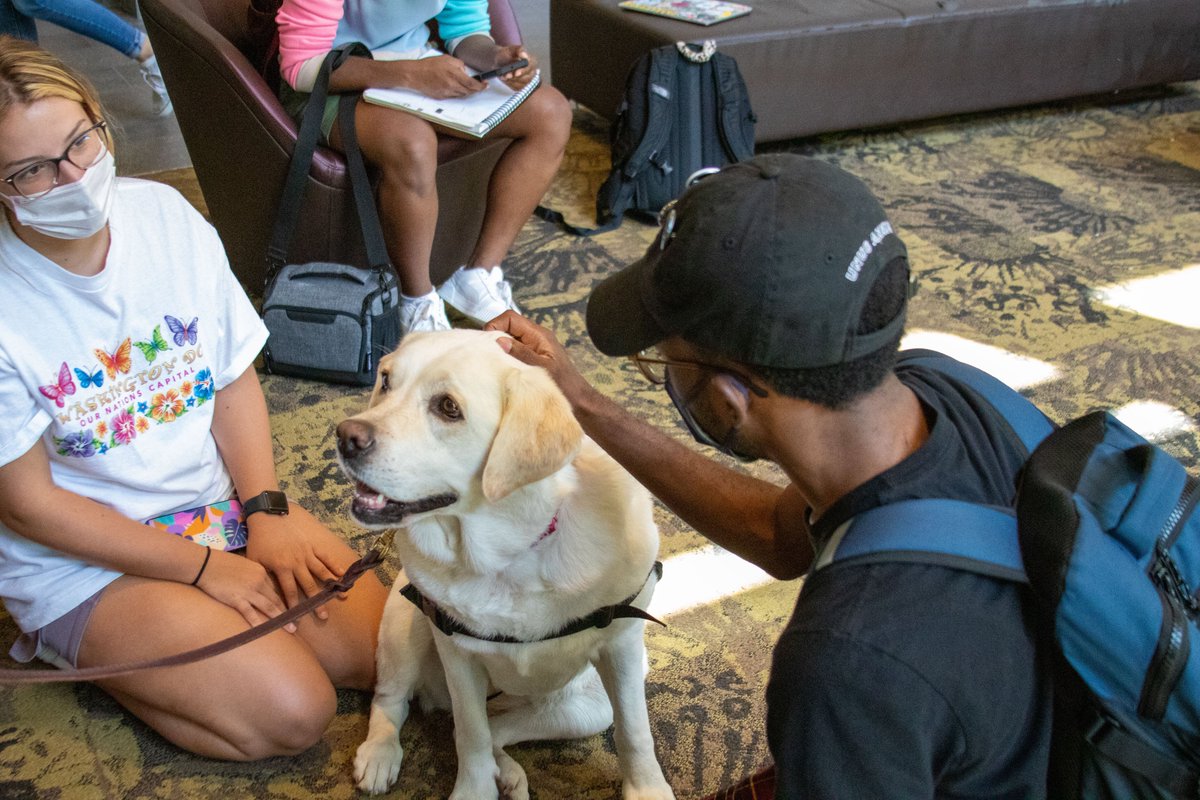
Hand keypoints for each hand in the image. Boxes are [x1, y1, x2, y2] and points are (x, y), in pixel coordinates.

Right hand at [193, 547, 295, 631]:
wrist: (205, 563)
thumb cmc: (222, 563)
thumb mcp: (244, 565)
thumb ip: (254, 575)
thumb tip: (260, 587)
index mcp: (262, 572)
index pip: (276, 589)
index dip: (284, 601)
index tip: (292, 610)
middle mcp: (258, 581)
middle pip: (276, 599)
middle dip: (288, 612)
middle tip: (297, 623)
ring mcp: (248, 591)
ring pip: (268, 607)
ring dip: (280, 619)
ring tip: (290, 629)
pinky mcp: (236, 598)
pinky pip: (249, 612)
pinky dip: (258, 622)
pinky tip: (265, 630)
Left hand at [244, 504, 347, 621]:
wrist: (268, 518)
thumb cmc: (259, 540)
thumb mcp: (255, 560)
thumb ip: (262, 576)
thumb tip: (265, 594)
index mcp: (282, 567)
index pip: (289, 591)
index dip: (294, 607)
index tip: (297, 620)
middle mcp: (297, 562)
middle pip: (309, 586)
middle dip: (317, 602)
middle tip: (325, 616)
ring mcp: (307, 553)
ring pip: (322, 572)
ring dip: (332, 585)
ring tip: (342, 597)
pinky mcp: (312, 545)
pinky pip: (325, 557)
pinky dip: (334, 565)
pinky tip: (342, 574)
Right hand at [394, 54, 483, 97]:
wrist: (414, 74)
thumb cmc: (429, 65)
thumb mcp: (447, 58)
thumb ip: (459, 64)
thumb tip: (466, 71)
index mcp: (454, 74)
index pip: (472, 84)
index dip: (481, 86)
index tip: (485, 85)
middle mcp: (452, 85)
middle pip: (469, 91)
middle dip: (476, 89)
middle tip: (481, 86)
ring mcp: (447, 93)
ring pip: (462, 95)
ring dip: (468, 91)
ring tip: (469, 86)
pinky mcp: (442, 97)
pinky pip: (454, 96)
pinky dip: (458, 93)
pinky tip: (457, 87)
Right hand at [485, 311, 591, 407]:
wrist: (579, 401)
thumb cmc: (564, 386)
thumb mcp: (541, 368)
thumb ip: (521, 353)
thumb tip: (499, 340)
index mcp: (539, 335)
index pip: (511, 318)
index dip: (495, 325)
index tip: (485, 341)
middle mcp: (536, 337)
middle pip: (509, 326)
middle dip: (494, 336)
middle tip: (485, 352)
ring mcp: (535, 347)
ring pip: (510, 338)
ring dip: (499, 347)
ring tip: (491, 360)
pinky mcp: (533, 358)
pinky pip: (515, 350)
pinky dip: (505, 355)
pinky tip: (502, 367)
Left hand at [492, 46, 536, 90]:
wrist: (499, 60)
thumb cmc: (506, 54)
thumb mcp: (510, 49)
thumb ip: (518, 50)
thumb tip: (524, 55)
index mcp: (531, 61)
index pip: (530, 67)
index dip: (523, 71)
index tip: (516, 73)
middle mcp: (531, 72)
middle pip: (527, 78)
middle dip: (516, 78)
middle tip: (507, 75)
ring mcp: (526, 80)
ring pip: (521, 84)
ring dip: (511, 81)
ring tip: (503, 76)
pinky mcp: (520, 86)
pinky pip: (516, 88)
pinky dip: (509, 84)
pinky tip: (504, 78)